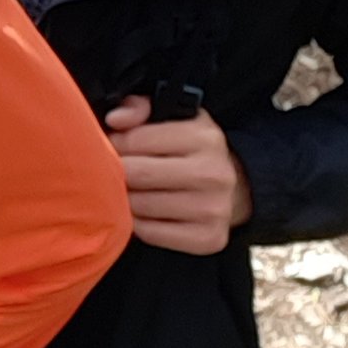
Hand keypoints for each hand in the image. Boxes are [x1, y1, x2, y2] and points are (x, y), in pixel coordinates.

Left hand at [105, 96, 253, 255]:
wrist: (236, 188)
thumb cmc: (189, 150)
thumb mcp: (173, 118)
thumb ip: (139, 108)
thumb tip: (115, 119)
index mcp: (204, 138)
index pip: (135, 140)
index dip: (113, 143)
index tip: (112, 146)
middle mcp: (213, 174)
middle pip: (135, 174)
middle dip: (115, 172)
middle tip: (111, 171)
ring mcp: (214, 209)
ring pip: (139, 206)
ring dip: (123, 199)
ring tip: (128, 190)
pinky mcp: (208, 238)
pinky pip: (150, 232)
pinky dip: (137, 223)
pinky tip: (143, 212)